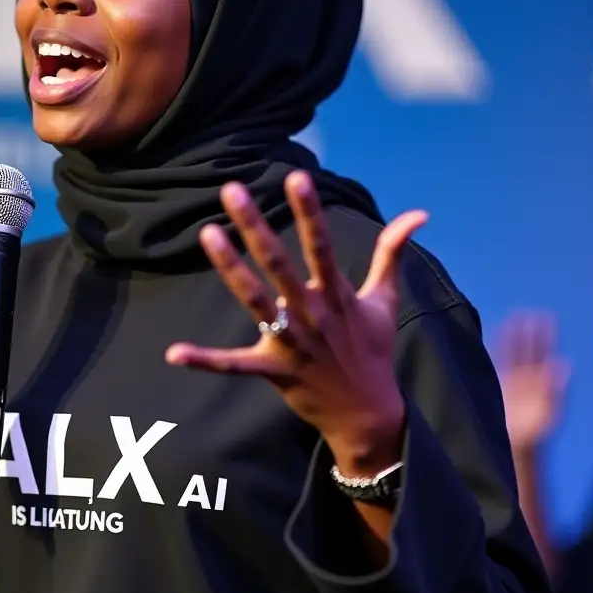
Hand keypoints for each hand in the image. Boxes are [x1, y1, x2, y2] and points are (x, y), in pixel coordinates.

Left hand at [166, 172, 427, 469]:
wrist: (369, 414)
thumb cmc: (372, 349)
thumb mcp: (386, 299)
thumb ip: (392, 253)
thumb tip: (419, 214)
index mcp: (337, 295)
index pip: (322, 246)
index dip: (310, 212)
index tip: (296, 178)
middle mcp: (312, 314)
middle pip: (279, 264)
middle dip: (255, 226)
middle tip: (232, 190)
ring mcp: (292, 343)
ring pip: (255, 301)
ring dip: (230, 268)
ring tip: (208, 234)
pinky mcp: (274, 370)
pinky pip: (235, 365)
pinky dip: (206, 361)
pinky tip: (174, 353)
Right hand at [496, 313, 568, 451]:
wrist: (509, 450)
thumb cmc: (530, 436)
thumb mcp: (546, 413)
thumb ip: (554, 389)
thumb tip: (563, 364)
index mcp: (536, 382)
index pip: (539, 353)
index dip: (542, 335)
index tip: (543, 317)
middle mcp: (524, 379)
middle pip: (525, 350)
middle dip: (526, 332)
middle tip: (525, 311)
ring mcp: (509, 383)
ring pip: (509, 354)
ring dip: (509, 337)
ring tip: (509, 319)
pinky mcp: (494, 388)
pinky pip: (493, 364)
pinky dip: (491, 350)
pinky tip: (486, 338)